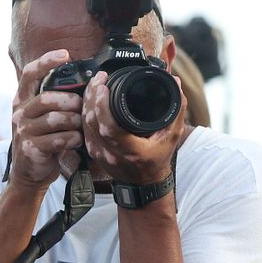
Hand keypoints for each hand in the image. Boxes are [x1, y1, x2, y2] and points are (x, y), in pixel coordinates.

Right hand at [7, 49, 84, 190]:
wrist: (29, 174)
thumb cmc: (42, 142)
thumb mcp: (42, 118)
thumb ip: (54, 102)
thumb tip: (83, 86)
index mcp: (22, 101)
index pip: (30, 74)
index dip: (46, 61)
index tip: (65, 54)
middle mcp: (20, 113)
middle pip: (48, 98)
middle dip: (70, 102)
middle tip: (80, 108)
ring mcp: (24, 132)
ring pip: (56, 119)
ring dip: (74, 123)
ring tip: (79, 128)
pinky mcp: (31, 149)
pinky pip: (59, 138)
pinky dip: (73, 139)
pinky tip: (75, 141)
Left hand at [81, 70, 185, 186]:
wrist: (146, 184)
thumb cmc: (159, 159)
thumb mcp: (173, 135)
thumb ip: (176, 108)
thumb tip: (174, 81)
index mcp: (132, 150)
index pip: (109, 127)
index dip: (102, 106)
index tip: (104, 86)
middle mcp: (113, 155)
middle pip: (92, 123)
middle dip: (92, 96)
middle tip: (99, 78)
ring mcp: (101, 155)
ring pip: (85, 125)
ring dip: (87, 102)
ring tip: (94, 84)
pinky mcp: (94, 153)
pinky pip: (85, 130)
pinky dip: (85, 112)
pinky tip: (90, 100)